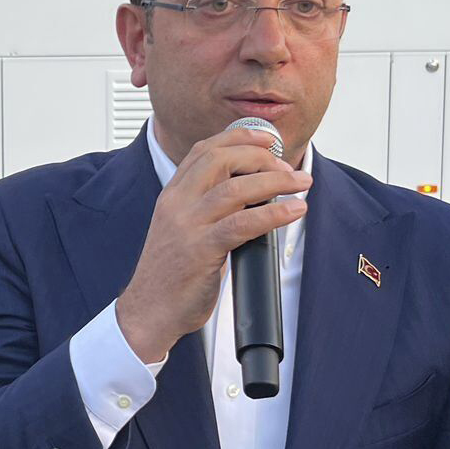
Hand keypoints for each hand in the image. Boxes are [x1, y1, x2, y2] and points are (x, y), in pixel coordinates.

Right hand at [114, 126, 310, 362]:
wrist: (148, 311)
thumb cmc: (170, 275)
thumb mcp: (181, 230)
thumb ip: (206, 208)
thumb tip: (253, 195)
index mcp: (172, 195)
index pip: (204, 150)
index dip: (238, 137)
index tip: (267, 139)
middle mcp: (177, 204)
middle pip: (220, 159)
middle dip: (260, 157)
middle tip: (288, 169)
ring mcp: (187, 226)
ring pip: (235, 188)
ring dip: (275, 182)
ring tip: (300, 185)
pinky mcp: (201, 250)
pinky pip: (242, 224)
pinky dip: (273, 214)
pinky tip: (292, 212)